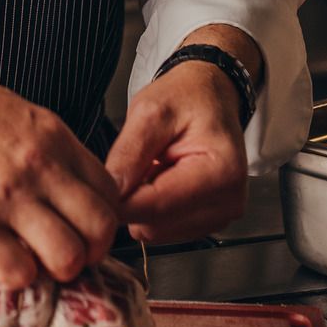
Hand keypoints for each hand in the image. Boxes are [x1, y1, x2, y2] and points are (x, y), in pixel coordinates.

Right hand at [0, 51, 120, 288]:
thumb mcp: (15, 114)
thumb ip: (47, 151)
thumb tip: (66, 187)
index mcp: (53, 137)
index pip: (110, 191)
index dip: (101, 219)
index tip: (84, 228)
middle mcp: (40, 167)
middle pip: (101, 228)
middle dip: (91, 251)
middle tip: (68, 254)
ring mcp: (9, 197)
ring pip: (68, 257)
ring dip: (56, 269)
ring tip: (34, 260)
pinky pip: (19, 271)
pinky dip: (16, 275)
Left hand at [106, 62, 248, 244]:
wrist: (210, 96)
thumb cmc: (187, 98)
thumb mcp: (150, 111)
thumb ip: (129, 152)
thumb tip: (111, 192)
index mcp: (221, 173)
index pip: (156, 206)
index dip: (119, 200)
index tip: (98, 186)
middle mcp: (228, 202)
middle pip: (155, 224)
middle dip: (133, 197)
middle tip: (135, 162)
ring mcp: (221, 216)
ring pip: (157, 231)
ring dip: (143, 202)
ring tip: (153, 166)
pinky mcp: (210, 222)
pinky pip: (164, 228)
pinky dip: (154, 206)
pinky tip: (161, 178)